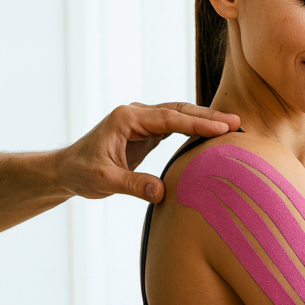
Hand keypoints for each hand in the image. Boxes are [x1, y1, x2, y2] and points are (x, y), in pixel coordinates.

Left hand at [57, 102, 240, 203]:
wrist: (67, 170)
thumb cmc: (82, 172)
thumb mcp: (105, 181)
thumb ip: (133, 185)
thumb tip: (162, 193)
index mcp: (126, 118)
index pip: (169, 119)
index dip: (196, 123)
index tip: (221, 127)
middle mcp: (136, 114)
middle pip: (178, 111)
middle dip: (208, 116)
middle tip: (237, 122)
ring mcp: (142, 122)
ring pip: (179, 116)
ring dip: (203, 121)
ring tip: (231, 126)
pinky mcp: (146, 133)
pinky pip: (174, 127)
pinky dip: (194, 130)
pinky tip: (212, 135)